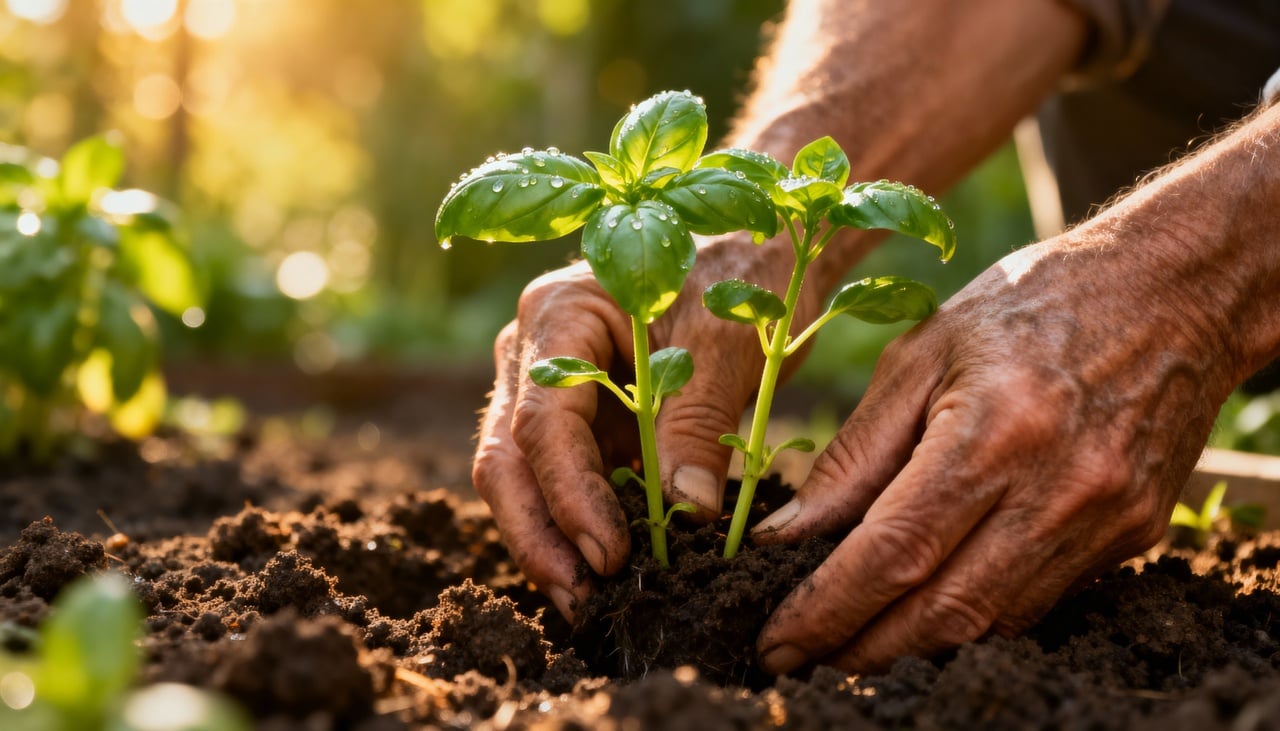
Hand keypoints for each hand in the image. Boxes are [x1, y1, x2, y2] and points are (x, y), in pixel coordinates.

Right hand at [473, 234, 814, 618]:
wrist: (761, 250)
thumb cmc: (744, 274)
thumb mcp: (727, 343)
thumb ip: (697, 422)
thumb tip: (684, 513)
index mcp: (560, 313)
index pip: (544, 421)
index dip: (570, 496)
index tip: (610, 555)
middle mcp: (536, 350)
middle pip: (508, 456)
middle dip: (538, 533)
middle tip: (581, 599)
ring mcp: (550, 385)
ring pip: (522, 475)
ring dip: (550, 540)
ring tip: (588, 603)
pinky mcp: (580, 417)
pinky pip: (561, 478)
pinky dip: (578, 525)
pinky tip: (604, 571)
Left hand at [753, 227, 1235, 673]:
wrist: (1172, 290)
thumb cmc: (1028, 305)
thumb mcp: (920, 355)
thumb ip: (852, 455)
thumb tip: (784, 538)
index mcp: (993, 429)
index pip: (894, 552)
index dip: (827, 609)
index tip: (776, 641)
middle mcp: (1057, 486)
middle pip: (943, 609)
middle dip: (862, 647)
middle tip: (802, 655)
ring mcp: (1105, 517)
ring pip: (992, 622)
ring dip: (914, 645)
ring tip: (854, 640)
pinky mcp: (1134, 533)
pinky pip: (1038, 602)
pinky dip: (974, 617)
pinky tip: (927, 608)